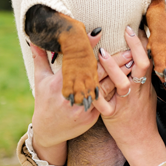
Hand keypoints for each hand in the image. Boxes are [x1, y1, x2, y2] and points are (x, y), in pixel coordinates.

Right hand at [30, 29, 133, 165]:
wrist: (48, 132)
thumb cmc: (44, 102)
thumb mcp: (40, 80)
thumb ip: (40, 58)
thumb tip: (32, 40)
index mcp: (58, 84)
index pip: (76, 62)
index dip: (87, 48)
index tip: (99, 34)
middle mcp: (71, 95)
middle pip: (95, 74)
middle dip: (113, 62)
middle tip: (128, 49)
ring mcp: (82, 107)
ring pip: (104, 87)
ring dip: (120, 75)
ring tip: (133, 62)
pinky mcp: (91, 117)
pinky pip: (106, 101)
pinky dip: (117, 90)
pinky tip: (129, 80)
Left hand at [93, 26, 165, 165]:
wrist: (141, 141)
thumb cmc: (141, 113)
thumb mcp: (147, 92)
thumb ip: (141, 74)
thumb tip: (137, 53)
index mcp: (144, 85)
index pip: (146, 60)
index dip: (141, 44)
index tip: (133, 28)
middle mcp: (137, 92)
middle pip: (139, 67)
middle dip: (131, 48)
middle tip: (122, 30)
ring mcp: (125, 103)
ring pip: (122, 83)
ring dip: (112, 67)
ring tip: (101, 52)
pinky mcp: (113, 115)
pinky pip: (104, 105)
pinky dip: (96, 95)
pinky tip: (88, 84)